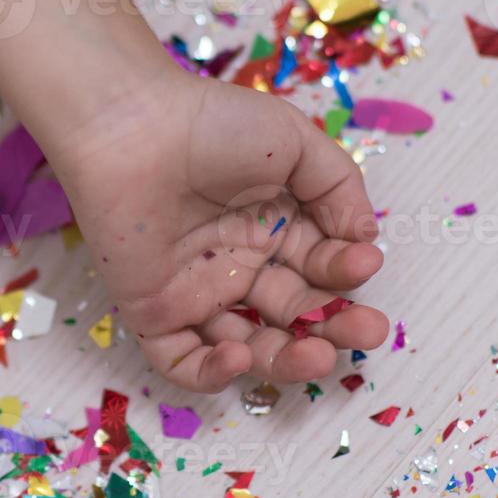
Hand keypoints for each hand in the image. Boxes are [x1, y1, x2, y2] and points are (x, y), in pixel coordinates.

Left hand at [46, 70, 388, 392]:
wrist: (130, 126)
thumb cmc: (210, 124)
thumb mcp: (293, 142)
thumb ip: (339, 188)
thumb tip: (368, 238)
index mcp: (273, 226)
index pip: (322, 268)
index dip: (346, 272)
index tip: (362, 262)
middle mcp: (239, 264)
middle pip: (296, 315)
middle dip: (335, 328)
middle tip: (365, 333)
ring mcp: (197, 292)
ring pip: (250, 347)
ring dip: (288, 360)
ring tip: (317, 356)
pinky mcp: (154, 312)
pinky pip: (183, 361)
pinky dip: (212, 373)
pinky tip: (242, 355)